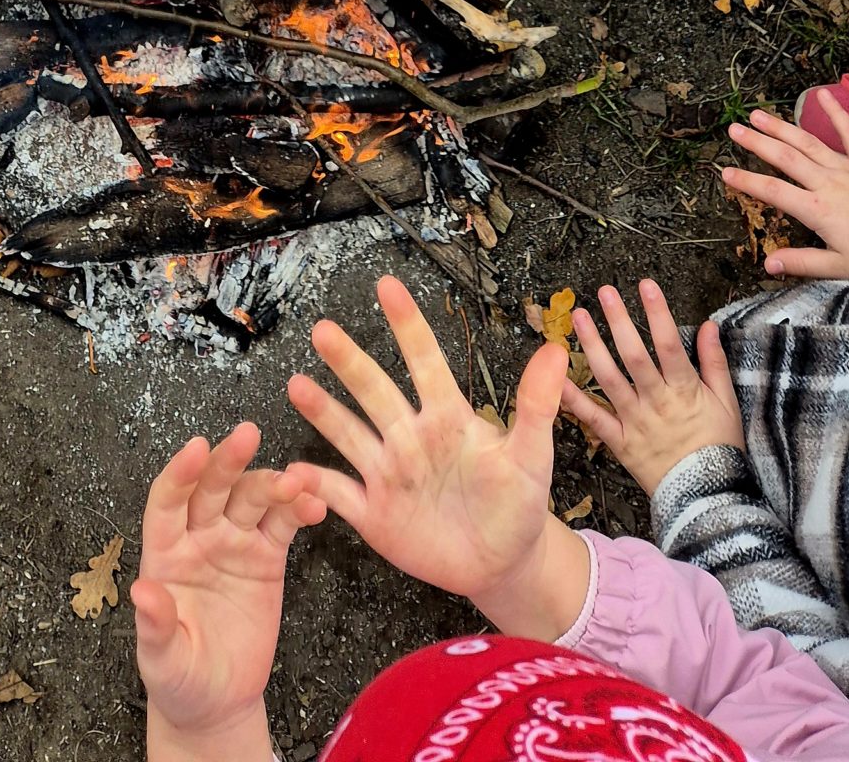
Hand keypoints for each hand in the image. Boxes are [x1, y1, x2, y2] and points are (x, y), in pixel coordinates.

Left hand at [132, 423, 322, 761]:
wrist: (218, 703)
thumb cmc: (179, 680)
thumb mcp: (162, 661)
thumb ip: (155, 626)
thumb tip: (142, 591)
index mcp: (166, 555)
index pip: (168, 502)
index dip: (181, 473)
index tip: (197, 448)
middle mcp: (199, 539)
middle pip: (213, 489)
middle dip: (229, 461)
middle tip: (248, 435)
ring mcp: (235, 544)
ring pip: (252, 499)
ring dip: (273, 483)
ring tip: (298, 479)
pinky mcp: (267, 558)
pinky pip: (282, 525)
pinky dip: (299, 509)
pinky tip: (315, 503)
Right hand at [286, 275, 590, 638]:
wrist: (502, 563)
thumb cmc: (518, 503)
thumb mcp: (532, 456)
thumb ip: (536, 406)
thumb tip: (556, 350)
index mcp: (448, 417)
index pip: (425, 362)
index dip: (407, 325)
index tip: (387, 285)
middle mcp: (410, 436)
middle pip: (376, 390)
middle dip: (350, 361)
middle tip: (323, 329)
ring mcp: (389, 473)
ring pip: (349, 434)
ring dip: (324, 412)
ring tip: (298, 385)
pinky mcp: (373, 513)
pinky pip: (338, 494)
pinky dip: (314, 485)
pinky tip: (292, 473)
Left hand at [561, 283, 743, 499]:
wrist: (708, 498)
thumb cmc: (719, 448)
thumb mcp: (727, 404)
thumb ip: (714, 363)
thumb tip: (707, 325)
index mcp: (684, 391)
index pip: (669, 345)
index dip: (657, 314)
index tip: (646, 285)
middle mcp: (656, 402)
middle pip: (634, 357)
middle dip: (618, 321)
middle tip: (604, 292)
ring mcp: (635, 422)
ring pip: (609, 379)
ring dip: (592, 346)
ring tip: (578, 317)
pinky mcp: (620, 442)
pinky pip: (594, 418)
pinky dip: (574, 398)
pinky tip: (557, 377)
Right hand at [721, 95, 848, 280]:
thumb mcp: (838, 267)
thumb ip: (801, 263)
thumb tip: (767, 264)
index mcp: (816, 209)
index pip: (773, 192)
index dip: (748, 182)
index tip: (725, 172)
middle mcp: (826, 182)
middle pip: (785, 158)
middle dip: (757, 143)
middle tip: (733, 129)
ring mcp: (846, 167)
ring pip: (808, 142)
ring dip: (781, 126)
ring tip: (758, 114)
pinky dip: (836, 112)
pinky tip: (821, 93)